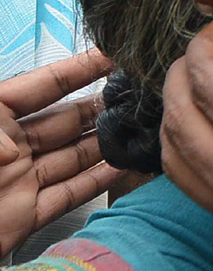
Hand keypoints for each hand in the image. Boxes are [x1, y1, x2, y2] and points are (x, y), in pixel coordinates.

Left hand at [0, 49, 121, 256]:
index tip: (115, 55)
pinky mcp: (26, 214)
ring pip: (73, 156)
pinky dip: (97, 182)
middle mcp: (8, 146)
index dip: (79, 69)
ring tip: (140, 127)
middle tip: (138, 94)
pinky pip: (68, 193)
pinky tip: (123, 166)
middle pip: (64, 119)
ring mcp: (19, 180)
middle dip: (101, 105)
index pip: (42, 85)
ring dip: (106, 142)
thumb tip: (12, 139)